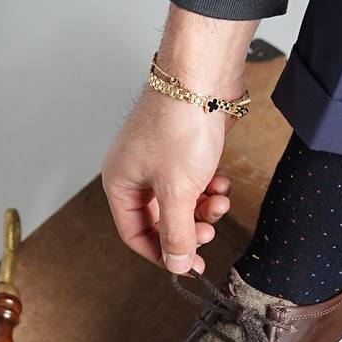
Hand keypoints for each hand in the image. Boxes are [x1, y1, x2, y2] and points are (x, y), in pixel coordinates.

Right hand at [102, 7, 257, 274]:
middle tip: (208, 232)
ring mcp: (158, 159)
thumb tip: (176, 265)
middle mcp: (135, 172)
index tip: (188, 264)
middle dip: (188, 228)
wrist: (202, 77)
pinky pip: (193, 181)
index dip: (162, 253)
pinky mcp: (182, 148)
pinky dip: (209, 187)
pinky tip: (221, 182)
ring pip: (181, 201)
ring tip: (220, 201)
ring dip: (203, 208)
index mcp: (120, 183)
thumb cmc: (179, 125)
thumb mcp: (178, 191)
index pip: (134, 233)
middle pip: (160, 219)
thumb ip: (176, 233)